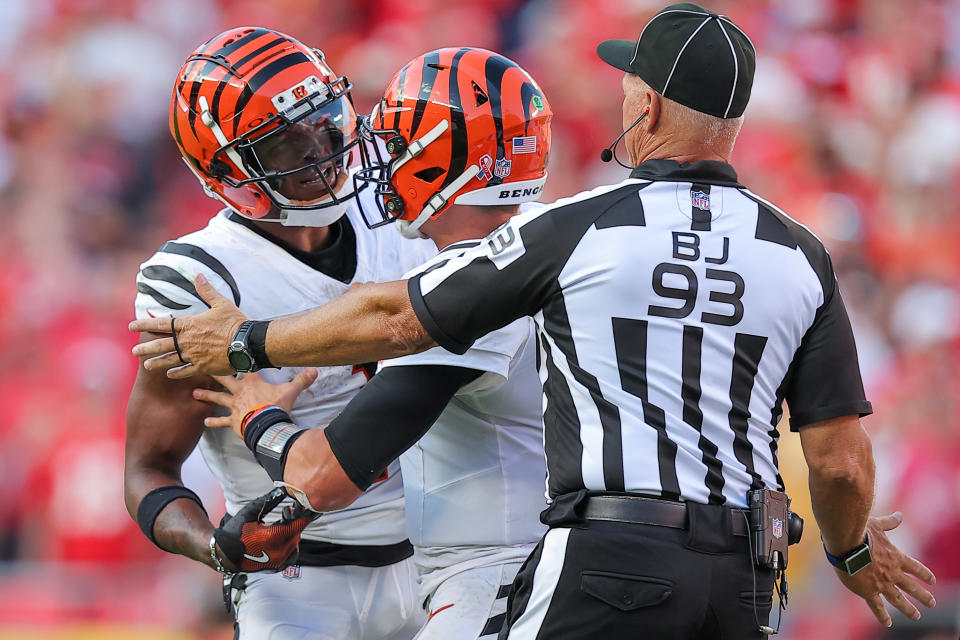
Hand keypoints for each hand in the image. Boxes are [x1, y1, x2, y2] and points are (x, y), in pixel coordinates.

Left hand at [129, 274, 247, 377]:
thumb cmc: (235, 322)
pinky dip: (176, 373)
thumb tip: (198, 275)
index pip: (162, 324)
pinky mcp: (203, 366)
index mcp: (189, 324)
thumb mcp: (221, 303)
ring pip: (170, 359)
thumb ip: (207, 291)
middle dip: (146, 348)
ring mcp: (193, 355)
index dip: (145, 324)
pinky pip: (185, 371)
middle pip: (161, 344)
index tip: (132, 326)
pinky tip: (169, 374)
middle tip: (134, 351)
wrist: (246, 343)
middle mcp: (187, 341)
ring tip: (147, 365)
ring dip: (157, 362)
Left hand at [192, 369, 318, 438]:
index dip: (238, 359)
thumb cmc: (277, 406)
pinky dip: (214, 421)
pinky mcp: (233, 420)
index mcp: (252, 382)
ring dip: (207, 395)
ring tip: (194, 393)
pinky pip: (222, 421)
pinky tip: (205, 421)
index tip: (228, 351)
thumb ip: (302, 380)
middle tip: (200, 368)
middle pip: (225, 380)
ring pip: (218, 398)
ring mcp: (235, 406)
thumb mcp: (291, 391)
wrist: (267, 425)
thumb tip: (314, 370)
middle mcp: (240, 391)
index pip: (244, 367)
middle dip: (213, 374)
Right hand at [213, 487, 317, 572]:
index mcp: (272, 537)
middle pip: (297, 532)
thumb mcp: (250, 512)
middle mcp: (278, 551)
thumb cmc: (235, 533)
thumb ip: (269, 501)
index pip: (298, 524)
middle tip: (285, 513)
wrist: (224, 554)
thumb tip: (283, 490)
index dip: (305, 515)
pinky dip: (290, 546)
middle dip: (294, 522)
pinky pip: (291, 555)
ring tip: (280, 526)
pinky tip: (281, 540)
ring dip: (291, 533)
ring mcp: (277, 561)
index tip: (309, 508)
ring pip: (295, 543)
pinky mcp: (275, 567)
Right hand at [833, 512, 935, 626]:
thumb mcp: (876, 525)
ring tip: (917, 615)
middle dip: (923, 595)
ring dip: (909, 608)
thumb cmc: (860, 532)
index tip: (933, 581)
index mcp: (896, 556)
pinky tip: (888, 623)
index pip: (916, 568)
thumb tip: (899, 516)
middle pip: (912, 587)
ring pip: (899, 599)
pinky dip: (883, 615)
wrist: (847, 544)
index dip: (924, 574)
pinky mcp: (868, 591)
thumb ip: (889, 523)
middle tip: (932, 603)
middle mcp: (892, 572)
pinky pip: (877, 606)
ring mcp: (881, 583)